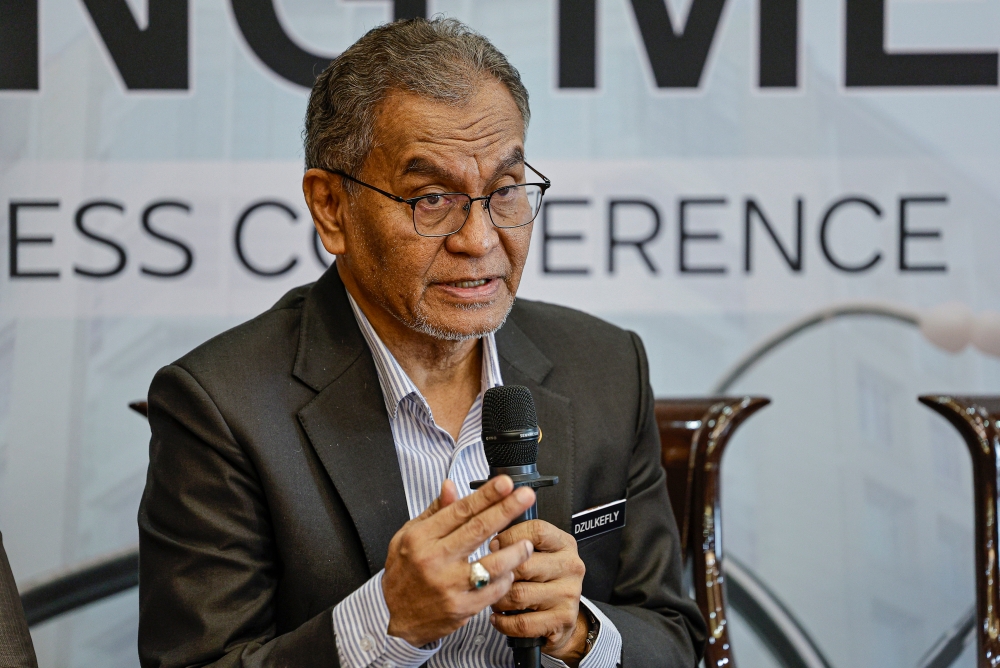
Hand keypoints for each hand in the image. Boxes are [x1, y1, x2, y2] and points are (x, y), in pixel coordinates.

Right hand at [382, 476, 536, 647]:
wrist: (393, 615)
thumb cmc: (404, 572)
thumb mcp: (409, 535)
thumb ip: (435, 511)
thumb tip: (451, 485)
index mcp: (421, 537)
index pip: (460, 510)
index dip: (486, 495)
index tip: (505, 483)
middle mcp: (434, 559)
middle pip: (479, 529)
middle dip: (507, 510)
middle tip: (526, 496)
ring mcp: (449, 585)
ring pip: (493, 564)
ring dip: (515, 551)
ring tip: (527, 543)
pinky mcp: (461, 607)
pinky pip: (493, 591)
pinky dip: (506, 579)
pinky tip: (510, 571)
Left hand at [489, 520, 588, 665]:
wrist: (563, 616)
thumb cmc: (544, 579)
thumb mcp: (540, 553)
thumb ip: (519, 543)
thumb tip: (494, 546)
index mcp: (564, 544)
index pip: (536, 531)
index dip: (509, 536)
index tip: (495, 546)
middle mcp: (570, 566)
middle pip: (524, 565)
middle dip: (499, 574)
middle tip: (488, 578)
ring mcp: (568, 594)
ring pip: (519, 595)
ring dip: (498, 599)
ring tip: (493, 598)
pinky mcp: (562, 619)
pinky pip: (522, 623)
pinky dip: (503, 622)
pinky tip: (497, 617)